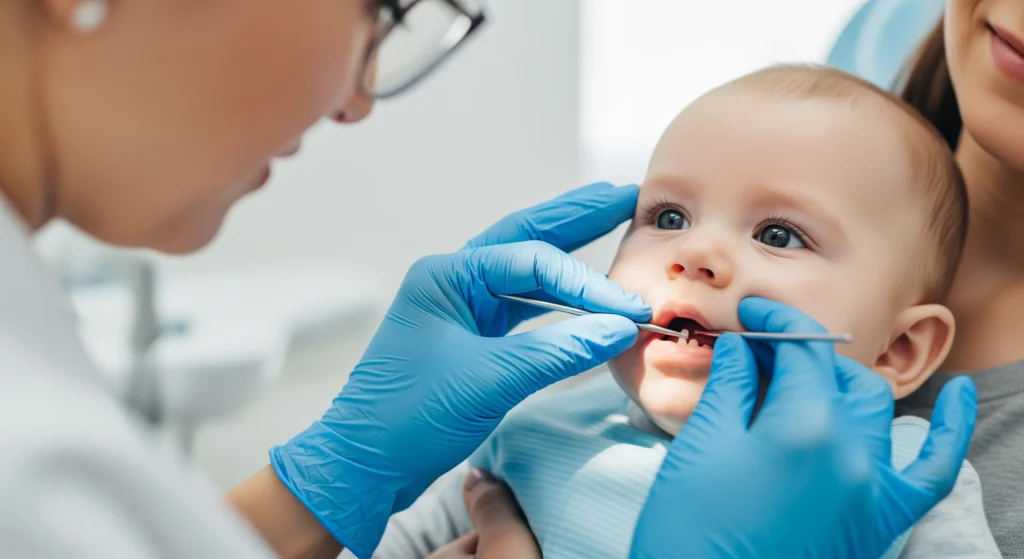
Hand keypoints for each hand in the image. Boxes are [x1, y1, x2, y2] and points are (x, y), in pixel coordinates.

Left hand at [269, 183, 650, 558]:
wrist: (365, 463)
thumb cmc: (408, 418)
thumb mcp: (490, 381)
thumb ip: (558, 351)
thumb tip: (620, 328)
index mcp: (447, 277)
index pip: (531, 262)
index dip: (586, 282)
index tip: (629, 306)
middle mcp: (453, 281)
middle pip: (526, 238)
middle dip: (576, 217)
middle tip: (625, 195)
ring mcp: (461, 308)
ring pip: (525, 270)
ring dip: (569, 254)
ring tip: (610, 223)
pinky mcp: (470, 337)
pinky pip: (522, 306)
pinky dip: (557, 299)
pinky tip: (582, 293)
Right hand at [630, 298, 976, 558]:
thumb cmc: (689, 529)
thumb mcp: (701, 446)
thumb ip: (730, 385)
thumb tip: (742, 347)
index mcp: (803, 425)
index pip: (801, 349)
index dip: (774, 323)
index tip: (751, 315)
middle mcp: (851, 451)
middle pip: (836, 373)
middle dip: (799, 352)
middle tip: (756, 355)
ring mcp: (872, 488)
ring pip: (875, 406)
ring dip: (842, 381)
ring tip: (803, 379)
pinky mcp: (879, 520)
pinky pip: (932, 471)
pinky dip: (949, 431)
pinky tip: (960, 396)